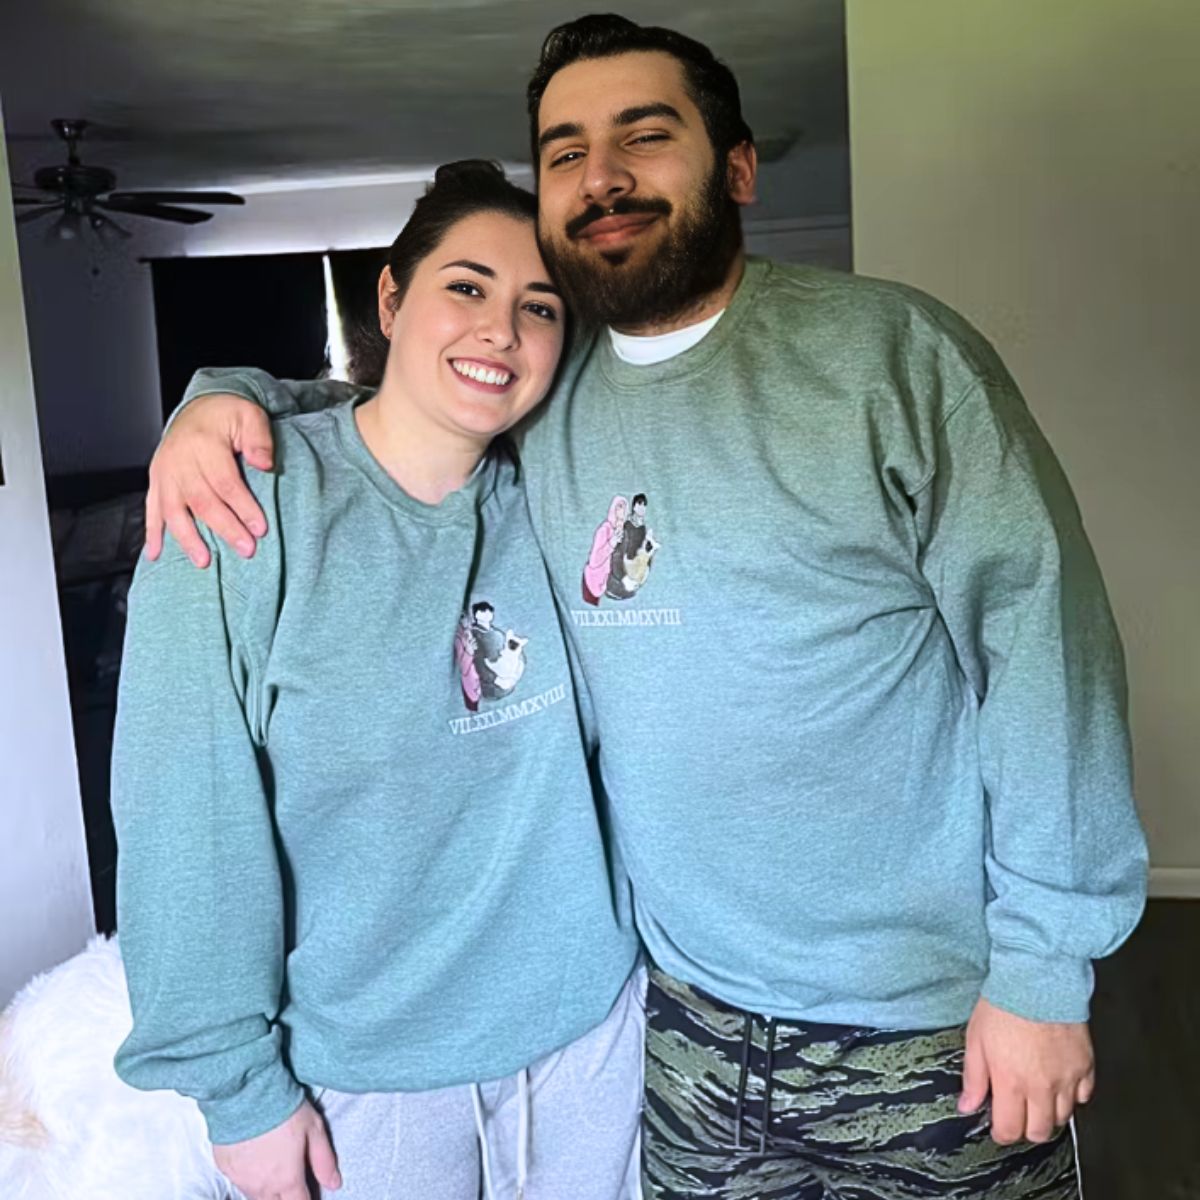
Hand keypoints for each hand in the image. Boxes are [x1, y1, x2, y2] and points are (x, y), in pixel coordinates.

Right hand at [146, 392, 274, 566]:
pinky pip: (151, 509)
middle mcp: (179, 460)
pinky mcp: (156, 481)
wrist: (198, 407)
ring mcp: (164, 472)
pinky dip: (152, 533)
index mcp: (203, 444)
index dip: (243, 507)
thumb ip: (259, 439)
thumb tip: (264, 464)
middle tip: (245, 549)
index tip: (260, 529)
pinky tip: (156, 553)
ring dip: (188, 538)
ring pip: (173, 511)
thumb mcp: (250, 416)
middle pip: (202, 500)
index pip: (225, 482)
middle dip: (225, 528)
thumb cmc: (226, 415)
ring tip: (204, 561)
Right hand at [212, 1100, 340, 1199]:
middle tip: (291, 1179)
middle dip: (285, 1196)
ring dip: (267, 1188)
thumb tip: (335, 1184)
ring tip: (273, 1165)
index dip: (307, 1199)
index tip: (309, 1192)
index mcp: (287, 1179)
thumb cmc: (284, 1108)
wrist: (246, 1094)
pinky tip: (253, 1157)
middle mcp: (262, 1186)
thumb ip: (324, 1160)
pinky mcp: (224, 1168)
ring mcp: (240, 1179)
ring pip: (256, 1195)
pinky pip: (238, 1180)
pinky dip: (248, 1175)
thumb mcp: (314, 1129)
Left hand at [959, 997, 1094, 1144]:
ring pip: (1063, 1118)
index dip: (1001, 1132)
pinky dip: (1072, 1096)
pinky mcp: (1085, 1066)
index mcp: (1011, 1081)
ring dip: (1048, 1113)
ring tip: (1036, 1095)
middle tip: (1017, 1112)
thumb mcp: (975, 1039)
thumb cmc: (1004, 1005)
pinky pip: (1083, 1097)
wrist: (1037, 979)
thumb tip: (967, 1105)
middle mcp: (1042, 1086)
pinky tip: (1058, 1082)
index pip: (1010, 1129)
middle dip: (1026, 1128)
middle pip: (1040, 1132)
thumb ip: (973, 1077)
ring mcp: (1067, 1079)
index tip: (997, 1125)